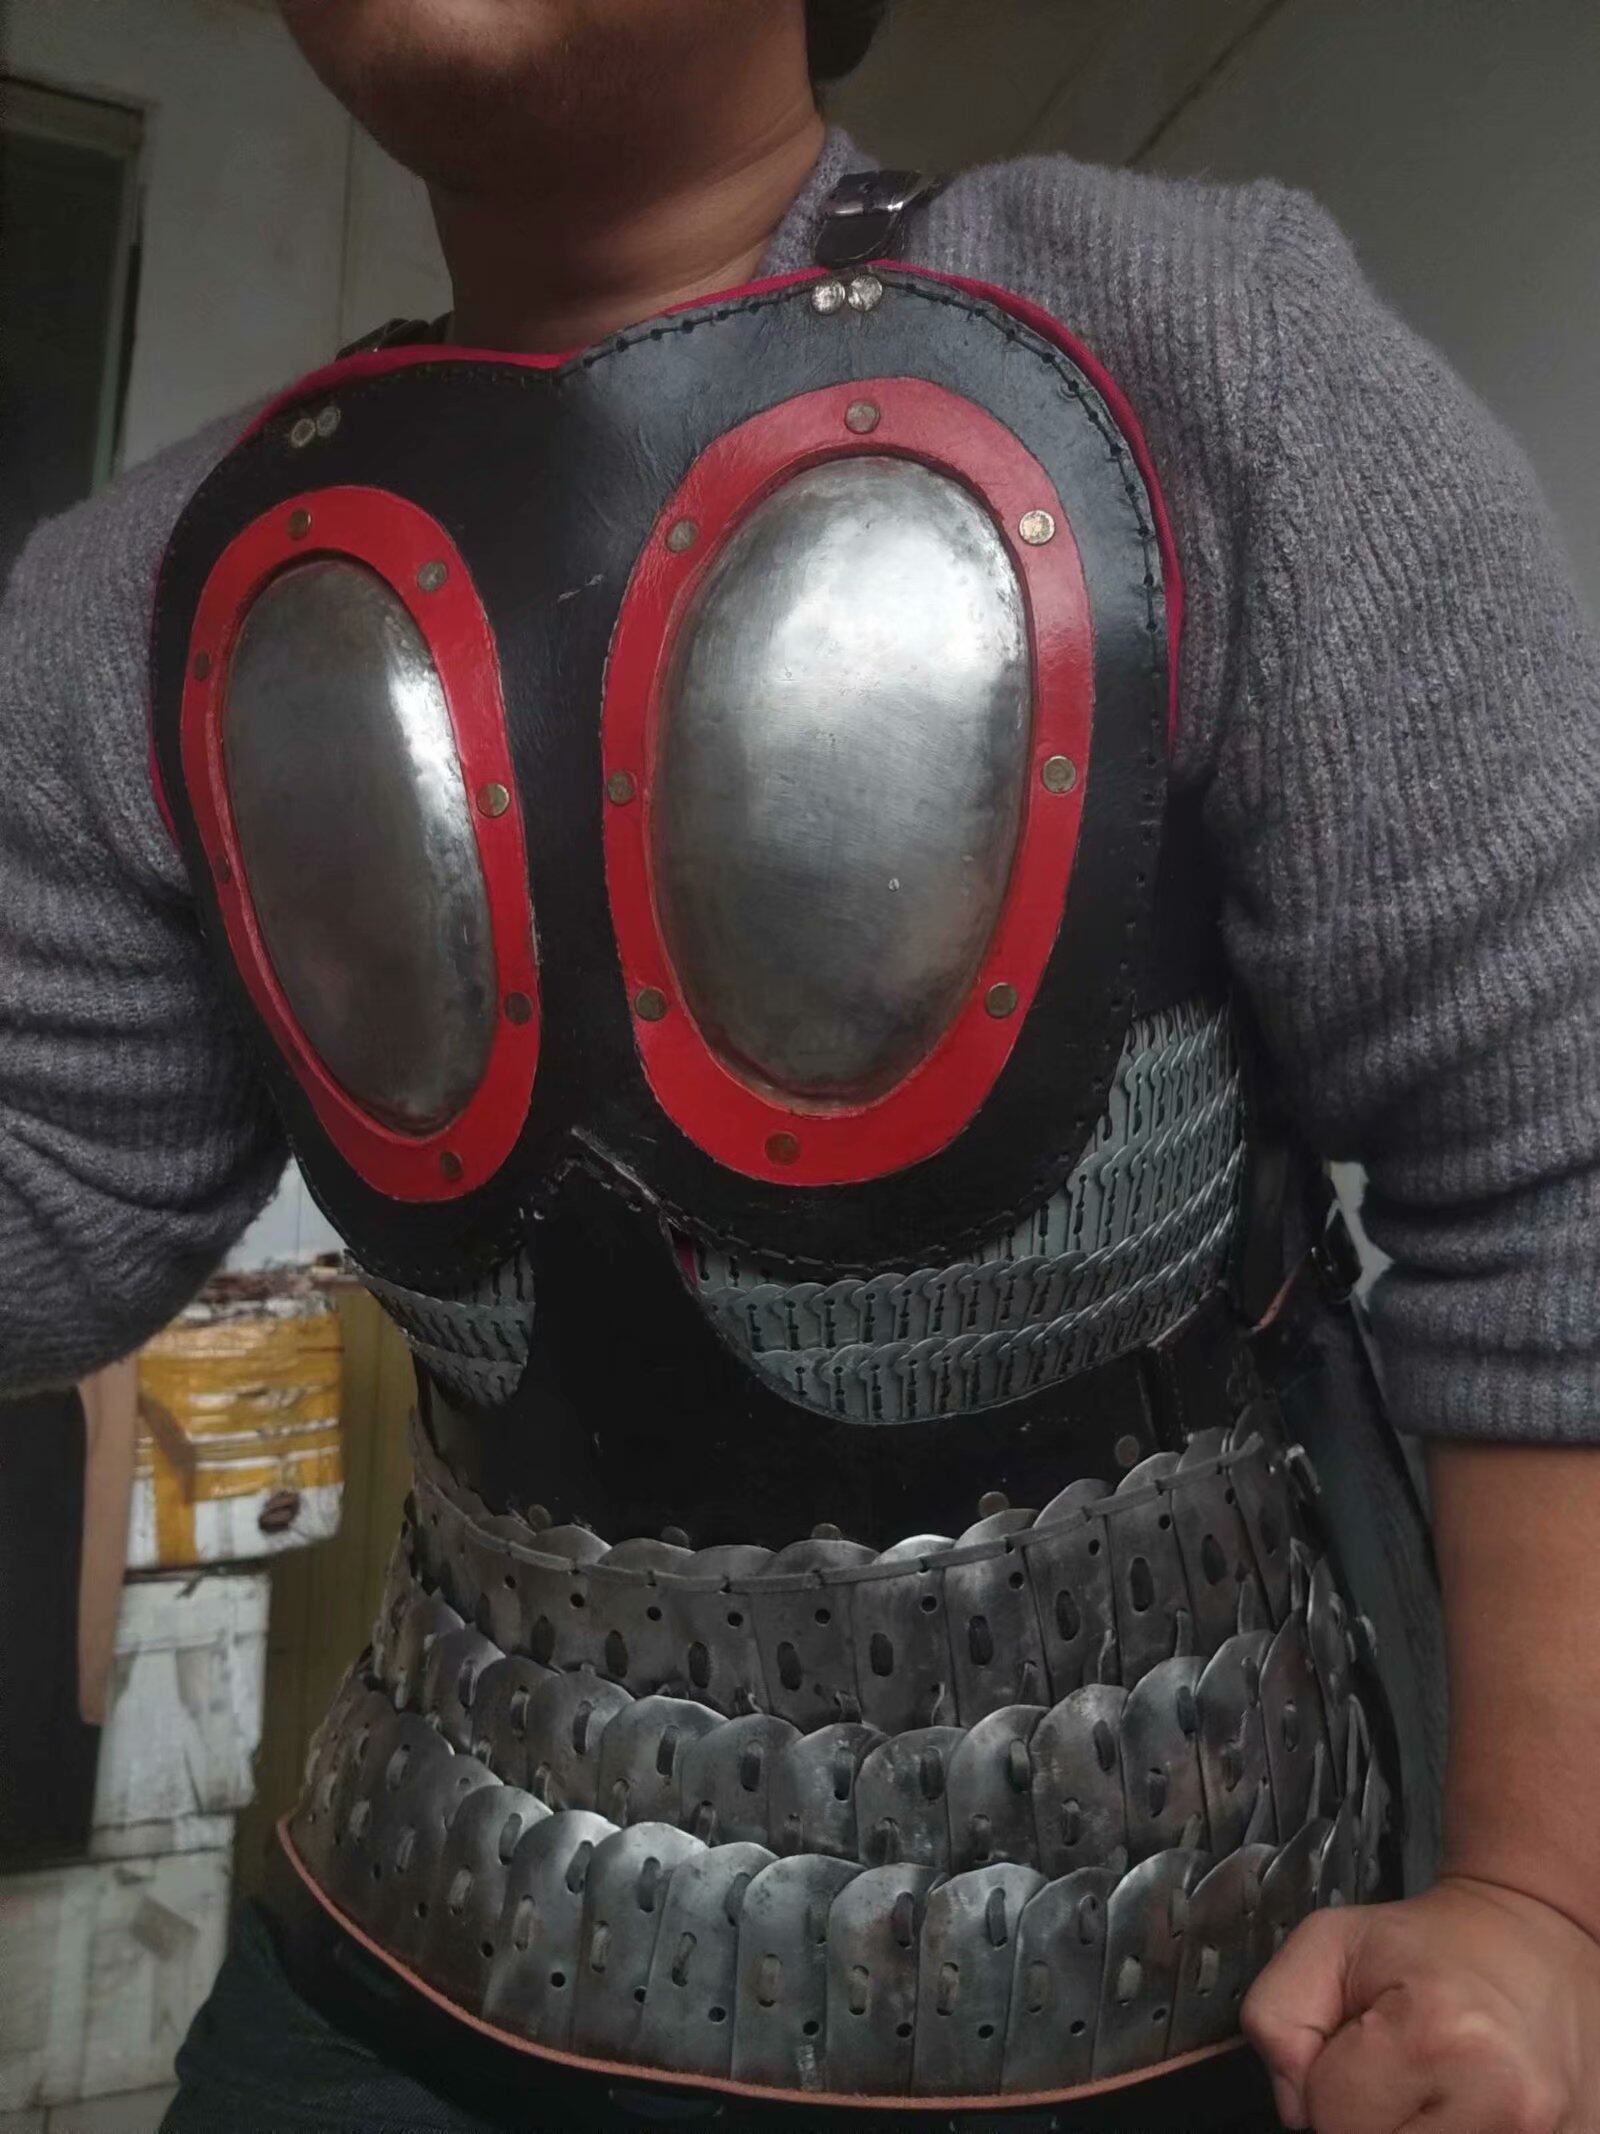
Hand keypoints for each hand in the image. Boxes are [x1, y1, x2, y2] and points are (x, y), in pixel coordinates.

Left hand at [1241, 1875, 1599, 2131]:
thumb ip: (1276, 2019)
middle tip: (1394, 2074)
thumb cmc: (1430, 1946)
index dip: (1328, 2083)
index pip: (1329, 2116)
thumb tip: (1295, 2107)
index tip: (1360, 2046)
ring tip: (1427, 2092)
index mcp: (1435, 2032)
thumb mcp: (1328, 1943)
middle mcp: (1501, 2096)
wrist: (1531, 1939)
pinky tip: (1462, 2109)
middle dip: (1366, 2121)